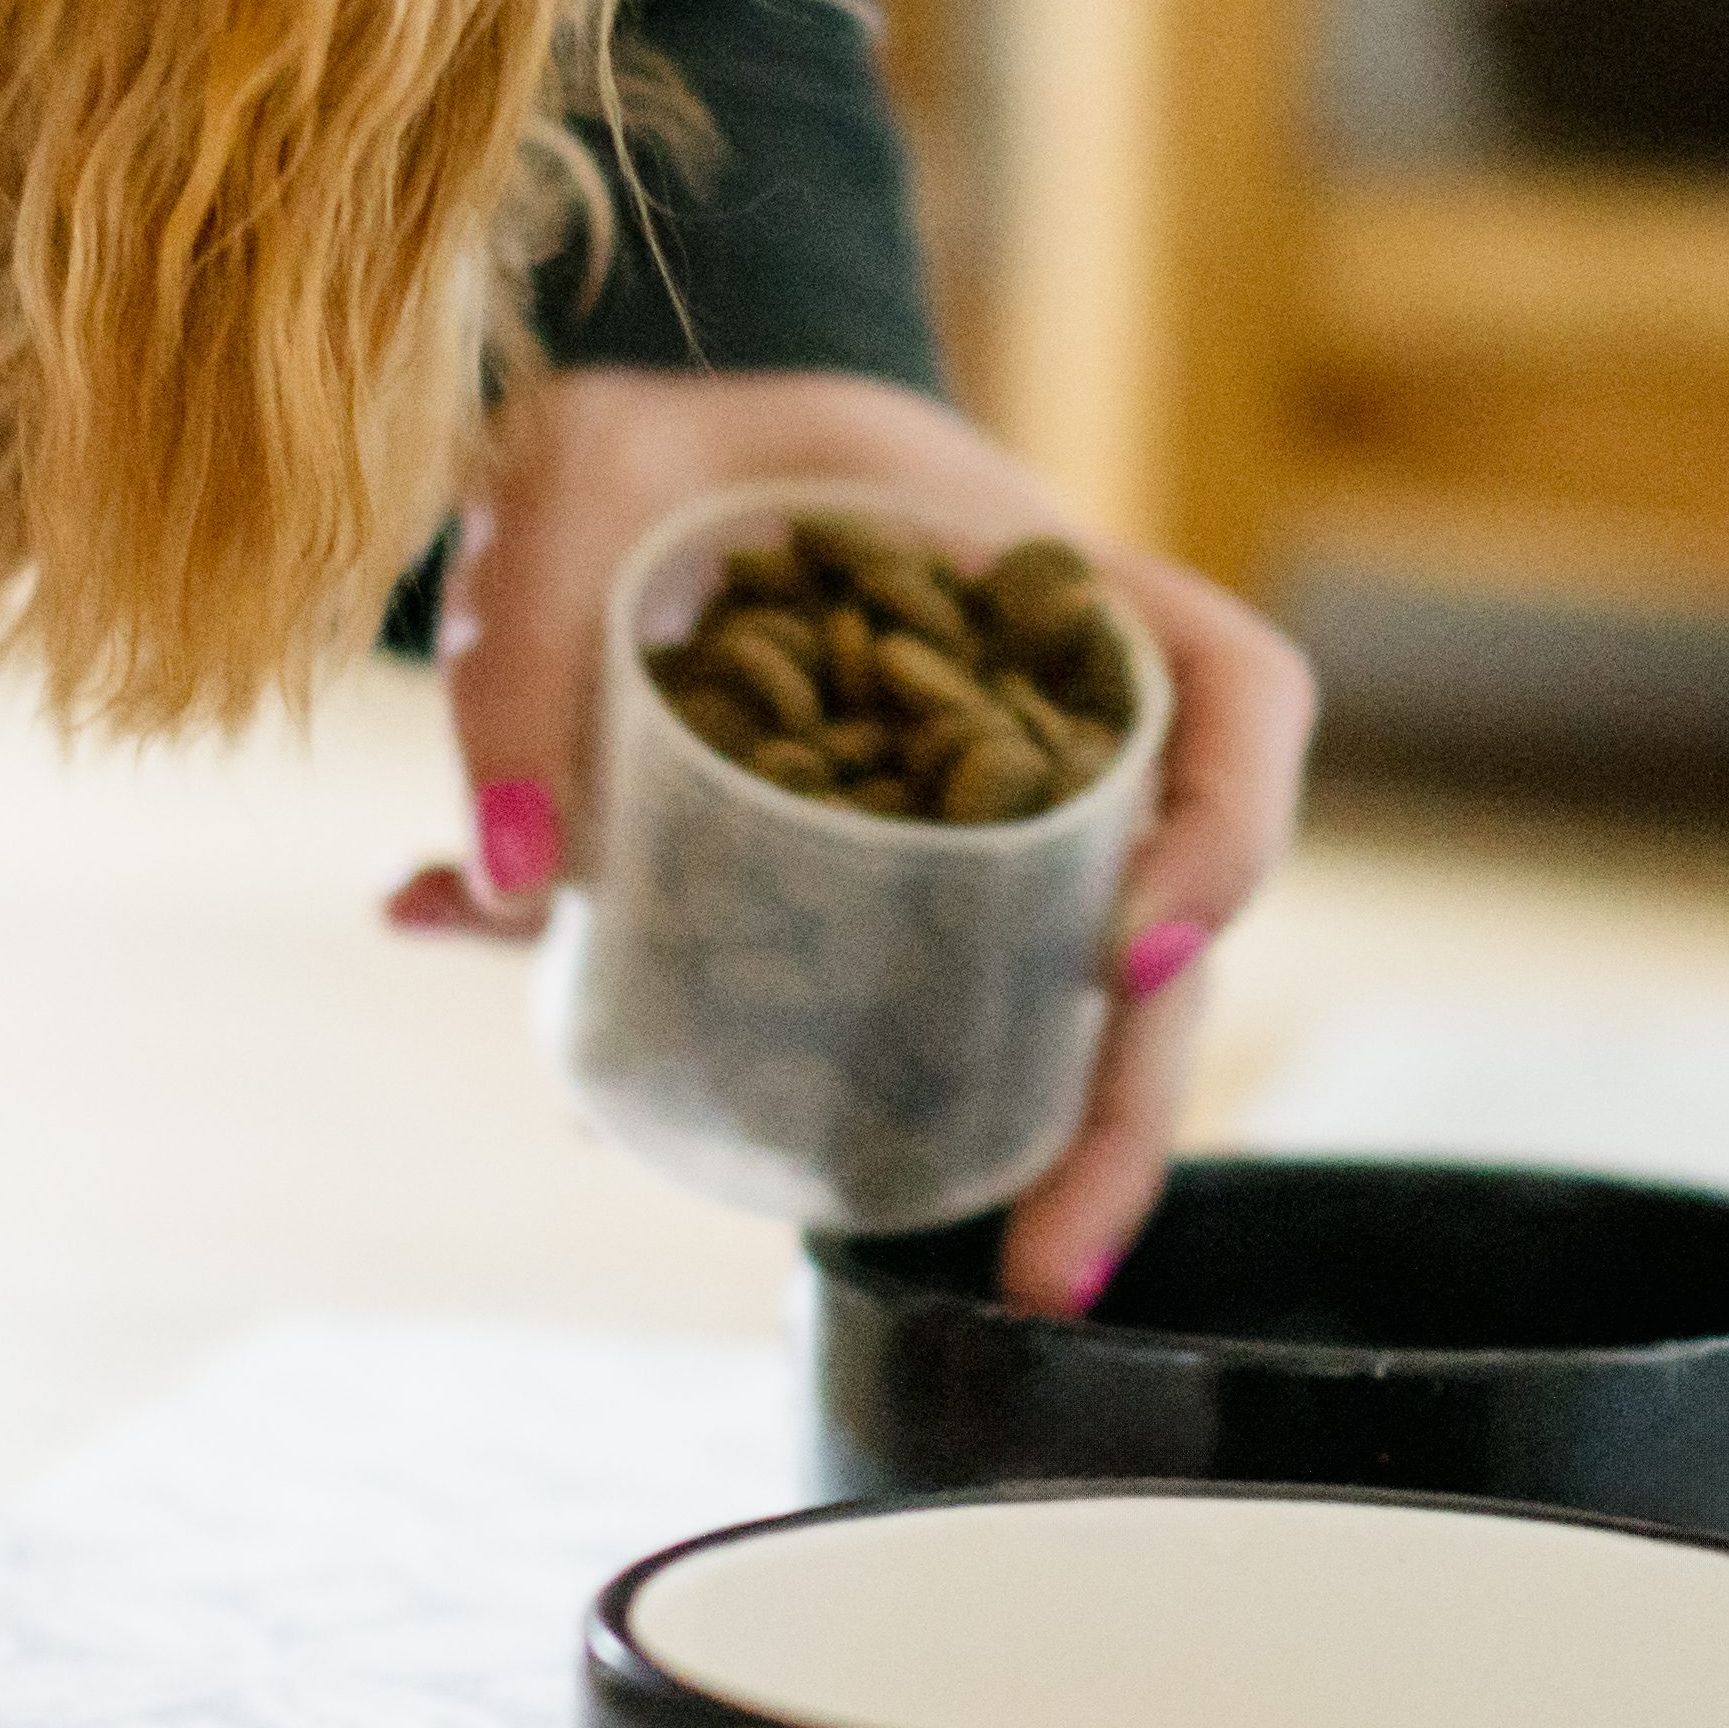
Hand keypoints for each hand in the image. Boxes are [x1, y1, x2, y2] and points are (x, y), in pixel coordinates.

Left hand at [391, 366, 1317, 1316]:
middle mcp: (1053, 723)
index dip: (1228, 826)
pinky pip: (911, 1017)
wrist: (635, 461)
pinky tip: (752, 1171)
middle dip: (1126, 1106)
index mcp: (1043, 584)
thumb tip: (494, 884)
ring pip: (1060, 1006)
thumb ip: (525, 652)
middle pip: (1165, 919)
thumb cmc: (649, 437)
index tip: (1129, 954)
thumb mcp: (572, 477)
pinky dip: (843, 1103)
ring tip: (993, 1290)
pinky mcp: (889, 906)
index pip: (1233, 689)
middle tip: (1047, 1269)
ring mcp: (987, 826)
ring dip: (1036, 1151)